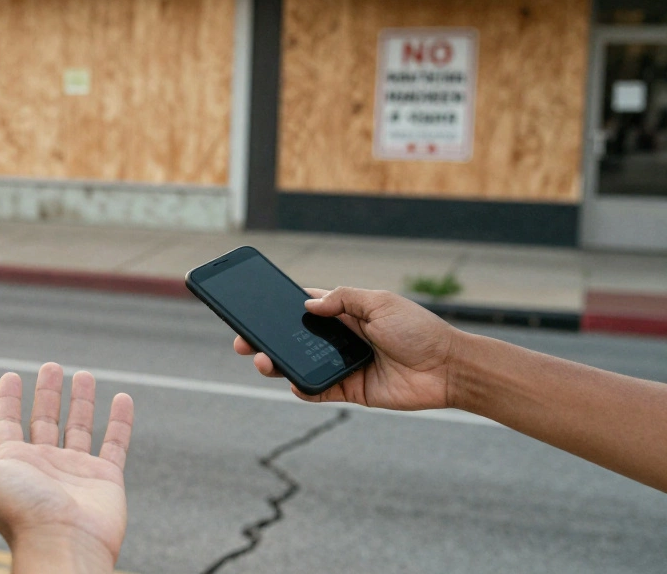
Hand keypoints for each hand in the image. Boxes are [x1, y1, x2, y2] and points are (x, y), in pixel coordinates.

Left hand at [0, 364, 133, 573]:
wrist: (63, 545)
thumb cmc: (18, 513)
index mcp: (13, 463)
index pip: (8, 424)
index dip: (9, 400)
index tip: (11, 376)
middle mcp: (44, 465)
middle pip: (44, 420)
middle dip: (47, 393)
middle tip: (51, 366)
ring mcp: (76, 471)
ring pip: (79, 427)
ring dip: (81, 402)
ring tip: (84, 375)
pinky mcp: (105, 478)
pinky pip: (115, 444)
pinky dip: (120, 421)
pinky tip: (121, 398)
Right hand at [234, 287, 465, 410]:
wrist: (448, 368)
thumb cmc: (418, 330)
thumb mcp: (380, 302)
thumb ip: (342, 299)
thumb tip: (306, 305)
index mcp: (345, 312)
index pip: (302, 308)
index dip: (277, 308)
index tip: (251, 308)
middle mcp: (339, 338)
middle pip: (293, 338)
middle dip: (265, 339)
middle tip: (242, 342)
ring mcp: (342, 364)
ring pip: (299, 364)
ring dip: (277, 363)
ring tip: (262, 361)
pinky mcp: (349, 389)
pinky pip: (318, 390)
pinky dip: (302, 388)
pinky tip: (294, 383)